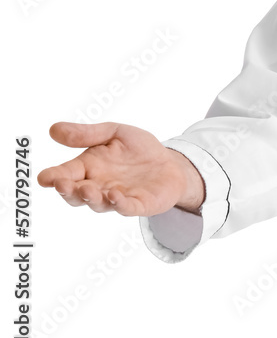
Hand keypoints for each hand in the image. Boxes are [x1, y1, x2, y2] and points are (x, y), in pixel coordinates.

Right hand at [37, 122, 203, 216]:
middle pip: (76, 195)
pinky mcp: (138, 205)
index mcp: (89, 168)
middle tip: (63, 185)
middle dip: (68, 191)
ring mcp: (117, 197)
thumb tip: (53, 129)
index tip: (45, 177)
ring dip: (91, 198)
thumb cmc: (139, 150)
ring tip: (88, 189)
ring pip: (98, 204)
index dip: (53, 177)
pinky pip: (126, 208)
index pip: (65, 174)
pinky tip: (115, 196)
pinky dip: (119, 204)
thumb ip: (87, 134)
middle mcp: (98, 186)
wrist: (171, 163)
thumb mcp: (115, 133)